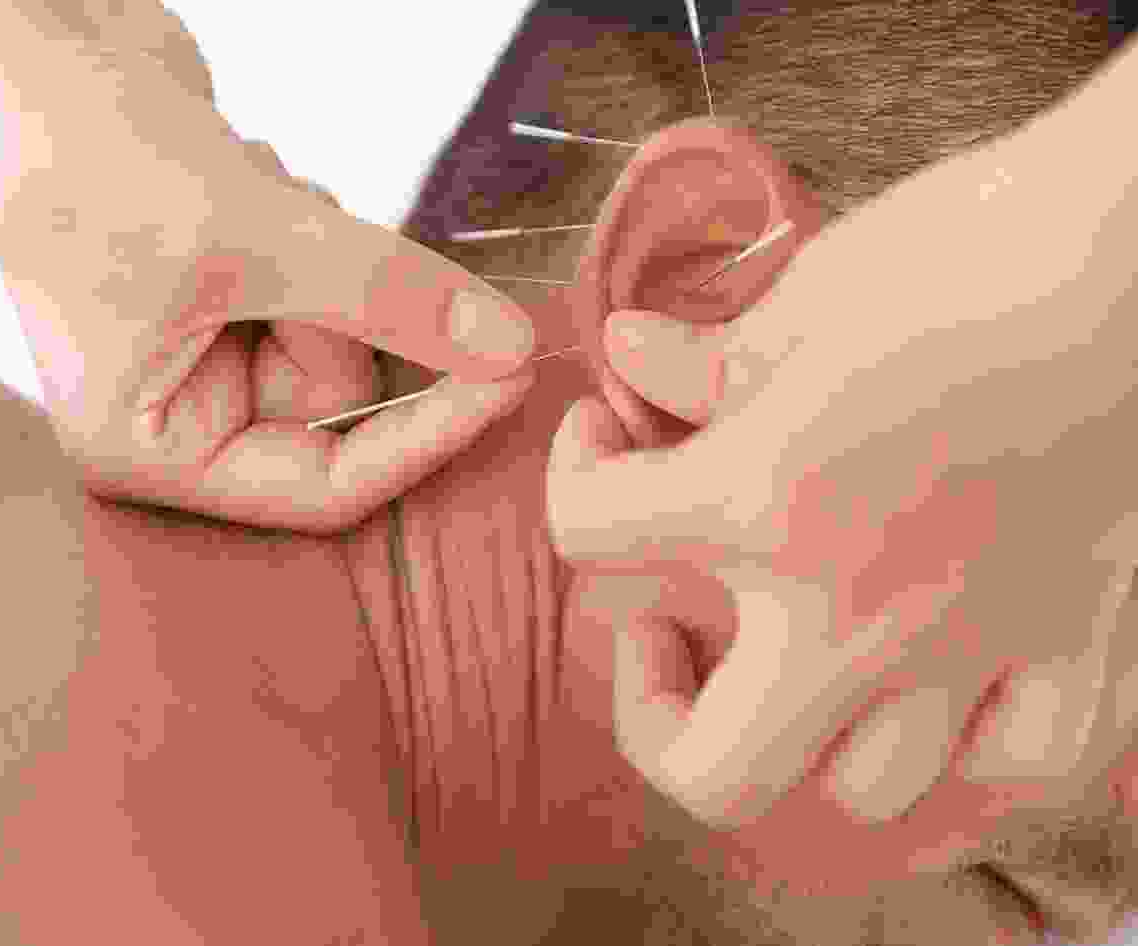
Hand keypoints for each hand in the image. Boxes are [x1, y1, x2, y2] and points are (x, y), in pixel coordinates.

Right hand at [0, 5, 535, 532]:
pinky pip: (334, 280)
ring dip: (332, 249)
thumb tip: (507, 349)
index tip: (510, 377)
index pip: (326, 487)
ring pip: (349, 329)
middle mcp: (181, 411)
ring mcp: (211, 347)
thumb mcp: (252, 236)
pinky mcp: (241, 287)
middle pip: (343, 398)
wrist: (38, 45)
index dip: (425, 437)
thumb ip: (389, 296)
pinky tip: (243, 172)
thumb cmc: (90, 150)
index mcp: (151, 446)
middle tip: (308, 228)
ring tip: (250, 187)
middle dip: (352, 303)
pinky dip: (316, 221)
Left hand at [547, 121, 1137, 832]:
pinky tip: (944, 685)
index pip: (593, 533)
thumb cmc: (973, 250)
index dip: (576, 475)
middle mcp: (858, 610)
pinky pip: (1020, 760)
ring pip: (867, 790)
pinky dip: (968, 745)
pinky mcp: (1076, 640)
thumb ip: (704, 360)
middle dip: (653, 710)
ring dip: (803, 734)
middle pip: (709, 767)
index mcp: (767, 503)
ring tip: (791, 654)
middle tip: (659, 625)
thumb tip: (629, 359)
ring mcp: (974, 646)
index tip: (605, 433)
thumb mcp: (807, 295)